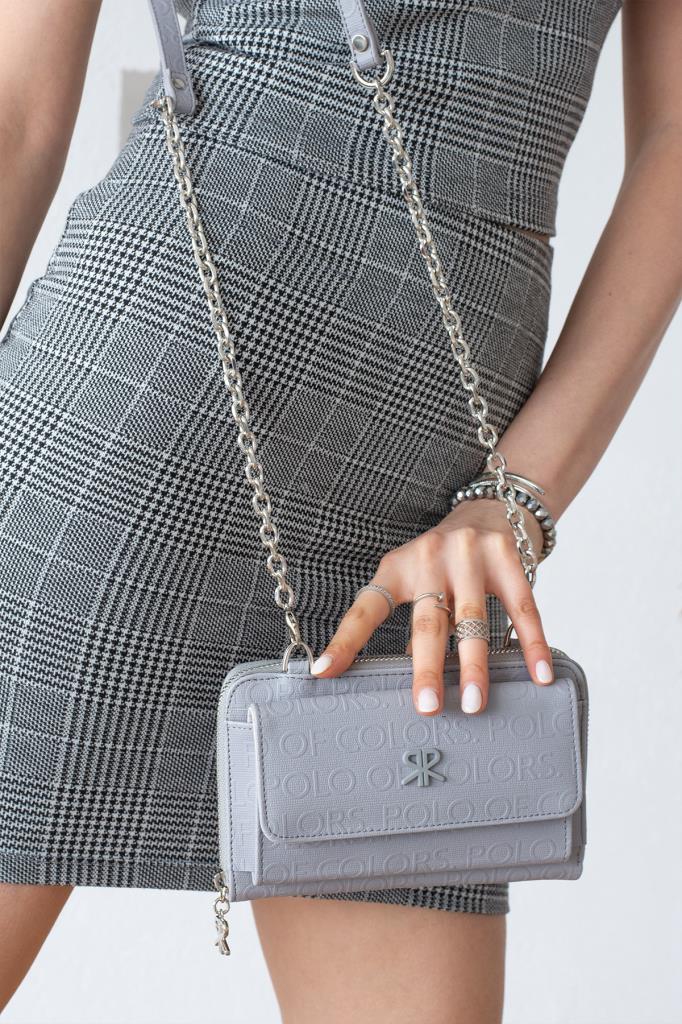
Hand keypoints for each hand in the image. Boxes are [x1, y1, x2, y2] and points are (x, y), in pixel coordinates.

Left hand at [310, 498, 553, 715]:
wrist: (490, 508)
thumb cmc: (443, 559)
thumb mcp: (413, 576)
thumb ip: (408, 617)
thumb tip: (397, 678)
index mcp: (397, 568)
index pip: (366, 608)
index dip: (344, 641)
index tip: (324, 672)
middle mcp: (430, 558)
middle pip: (427, 622)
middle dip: (425, 667)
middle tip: (427, 707)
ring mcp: (471, 557)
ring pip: (472, 619)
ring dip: (474, 665)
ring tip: (473, 703)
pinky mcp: (508, 558)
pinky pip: (522, 609)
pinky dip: (532, 644)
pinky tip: (537, 674)